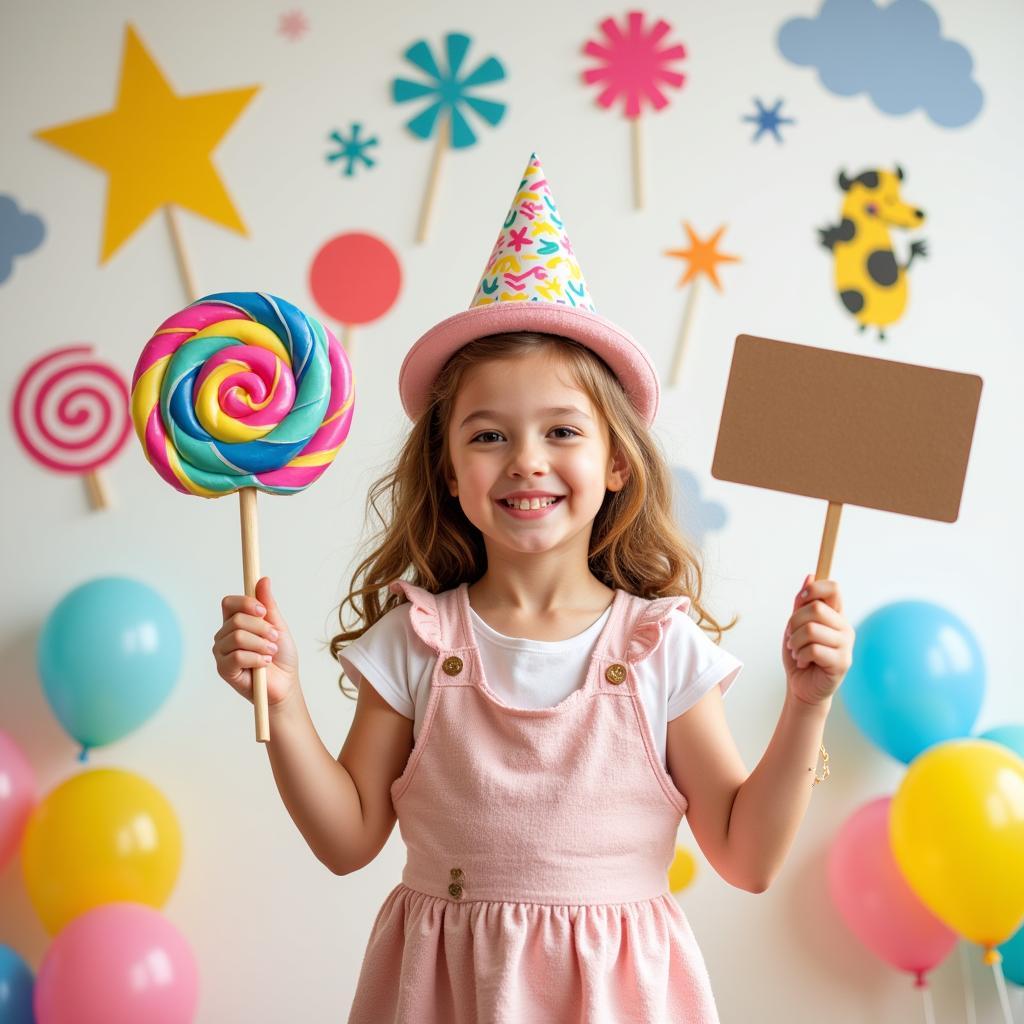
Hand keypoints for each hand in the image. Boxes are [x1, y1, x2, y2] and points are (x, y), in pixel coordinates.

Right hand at [213, 576, 299, 706]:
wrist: (285, 685)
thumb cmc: (281, 657)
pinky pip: (237, 656)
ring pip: (238, 637)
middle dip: (262, 628)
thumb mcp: (278, 626)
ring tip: (271, 653)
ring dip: (261, 644)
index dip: (246, 603)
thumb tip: (263, 579)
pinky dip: (257, 659)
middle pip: (236, 619)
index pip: (229, 603)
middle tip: (274, 639)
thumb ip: (268, 605)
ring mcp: (222, 653)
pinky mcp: (224, 669)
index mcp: (235, 622)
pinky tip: (264, 664)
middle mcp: (225, 635)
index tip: (263, 611)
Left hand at [782, 575, 854, 706]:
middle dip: (794, 623)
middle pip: (816, 608)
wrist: (802, 687)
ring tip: (797, 652)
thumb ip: (802, 603)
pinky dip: (800, 656)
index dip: (813, 589)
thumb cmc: (800, 655)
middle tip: (792, 637)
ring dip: (795, 642)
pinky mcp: (843, 662)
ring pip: (811, 629)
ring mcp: (846, 645)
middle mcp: (845, 627)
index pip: (834, 588)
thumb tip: (810, 576)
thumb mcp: (795, 625)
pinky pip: (813, 649)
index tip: (799, 601)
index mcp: (836, 615)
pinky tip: (804, 663)